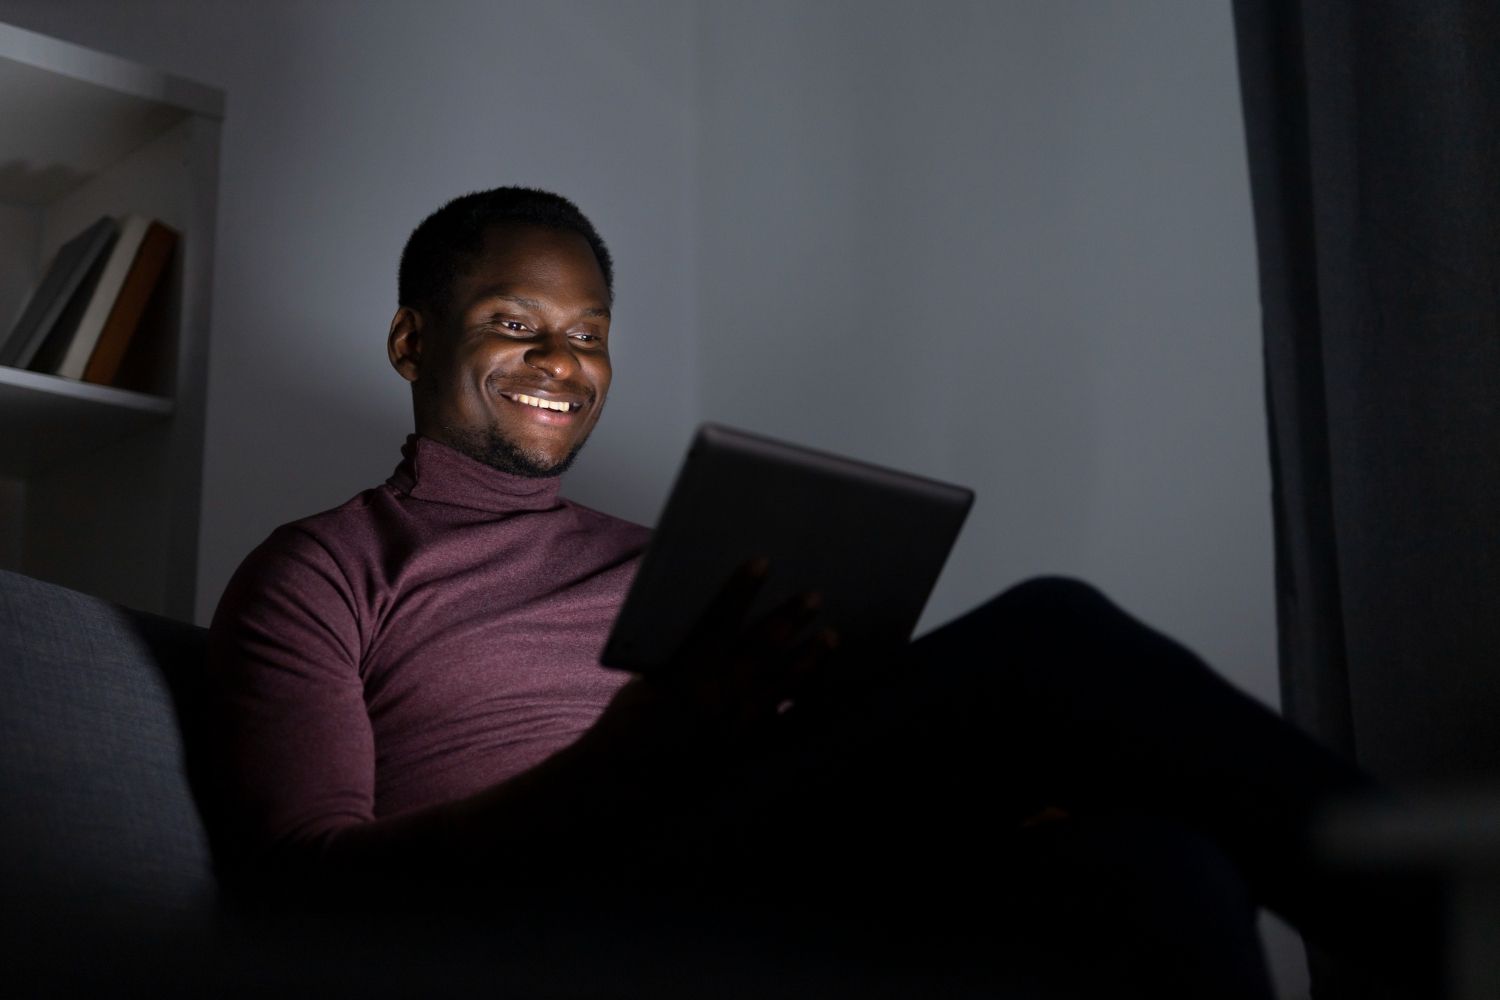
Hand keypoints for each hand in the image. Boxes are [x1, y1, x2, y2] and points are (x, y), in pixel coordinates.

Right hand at [584, 557, 838, 769]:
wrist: (626, 773)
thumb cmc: (630, 718)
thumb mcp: (648, 677)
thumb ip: (683, 654)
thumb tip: (716, 625)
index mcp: (687, 673)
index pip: (719, 620)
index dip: (740, 590)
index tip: (761, 563)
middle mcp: (717, 696)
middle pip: (762, 649)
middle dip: (790, 620)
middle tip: (814, 596)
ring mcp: (735, 724)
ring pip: (781, 684)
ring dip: (808, 658)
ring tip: (830, 636)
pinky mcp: (744, 746)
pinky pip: (785, 724)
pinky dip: (804, 705)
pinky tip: (821, 688)